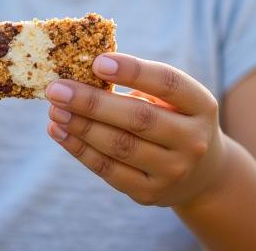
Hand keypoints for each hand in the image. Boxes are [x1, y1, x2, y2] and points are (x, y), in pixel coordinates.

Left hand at [46, 53, 227, 207]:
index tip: (97, 62)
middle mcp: (193, 141)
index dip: (133, 71)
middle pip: (139, 118)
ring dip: (81, 126)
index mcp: (201, 106)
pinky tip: (59, 131)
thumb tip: (82, 74)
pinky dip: (79, 149)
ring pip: (119, 147)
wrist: (201, 174)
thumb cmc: (174, 119)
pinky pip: (108, 170)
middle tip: (56, 88)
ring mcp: (173, 171)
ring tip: (54, 109)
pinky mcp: (149, 193)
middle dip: (92, 103)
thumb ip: (138, 83)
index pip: (168, 84)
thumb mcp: (172, 99)